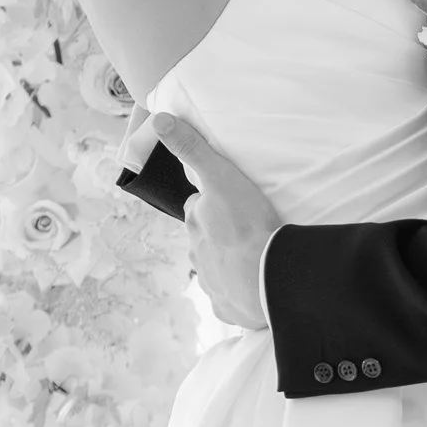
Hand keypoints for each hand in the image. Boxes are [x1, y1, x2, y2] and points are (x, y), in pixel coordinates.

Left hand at [154, 116, 276, 330]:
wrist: (266, 278)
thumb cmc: (246, 225)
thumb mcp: (221, 176)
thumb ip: (193, 148)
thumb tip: (159, 119)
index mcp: (196, 223)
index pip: (197, 207)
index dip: (210, 203)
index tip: (228, 202)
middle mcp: (196, 254)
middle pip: (204, 238)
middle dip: (217, 233)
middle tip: (244, 228)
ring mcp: (210, 283)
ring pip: (215, 268)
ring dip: (227, 262)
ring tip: (252, 257)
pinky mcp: (226, 307)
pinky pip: (229, 298)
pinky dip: (237, 292)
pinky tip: (252, 286)